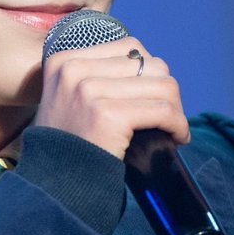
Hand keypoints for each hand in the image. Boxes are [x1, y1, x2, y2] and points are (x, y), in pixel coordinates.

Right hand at [34, 37, 189, 159]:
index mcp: (64, 60)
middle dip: (165, 92)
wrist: (55, 187)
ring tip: (173, 130)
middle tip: (166, 119)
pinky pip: (163, 110)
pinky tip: (177, 138)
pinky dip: (178, 125)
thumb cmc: (71, 147)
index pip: (129, 48)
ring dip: (176, 109)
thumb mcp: (71, 100)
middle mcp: (74, 70)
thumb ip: (99, 78)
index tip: (152, 99)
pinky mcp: (107, 115)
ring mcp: (88, 91)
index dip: (149, 73)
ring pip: (162, 85)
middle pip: (149, 64)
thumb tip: (152, 68)